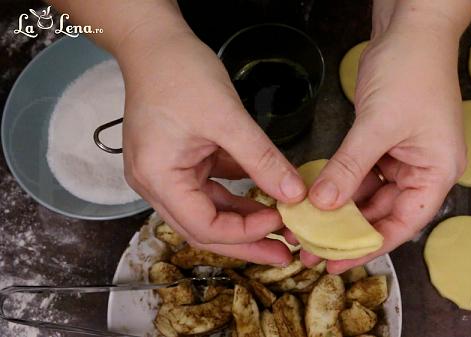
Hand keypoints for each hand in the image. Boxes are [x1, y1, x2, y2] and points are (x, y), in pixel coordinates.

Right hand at [117, 29, 305, 265]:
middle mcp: (156, 183)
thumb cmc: (179, 73)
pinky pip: (212, 188)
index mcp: (157, 177)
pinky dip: (238, 195)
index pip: (202, 226)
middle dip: (246, 241)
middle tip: (283, 253)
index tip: (280, 221)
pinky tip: (266, 198)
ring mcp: (166, 173)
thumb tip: (293, 194)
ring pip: (209, 211)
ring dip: (245, 219)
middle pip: (204, 228)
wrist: (155, 43)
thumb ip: (261, 159)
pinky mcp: (180, 161)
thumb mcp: (227, 118)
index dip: (244, 232)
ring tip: (281, 228)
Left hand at [301, 6, 468, 272]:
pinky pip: (361, 174)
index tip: (335, 262)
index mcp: (437, 172)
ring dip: (341, 209)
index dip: (369, 246)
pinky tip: (317, 197)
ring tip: (308, 227)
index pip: (403, 223)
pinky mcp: (384, 144)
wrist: (410, 29)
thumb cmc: (411, 72)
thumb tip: (322, 205)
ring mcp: (403, 157)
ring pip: (369, 195)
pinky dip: (340, 184)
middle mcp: (423, 170)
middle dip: (348, 230)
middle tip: (311, 249)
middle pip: (384, 213)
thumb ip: (350, 167)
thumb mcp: (378, 125)